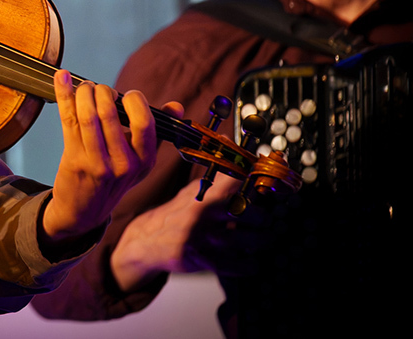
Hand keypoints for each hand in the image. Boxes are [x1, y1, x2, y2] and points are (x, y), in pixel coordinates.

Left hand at [41, 71, 155, 248]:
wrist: (84, 211)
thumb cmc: (114, 176)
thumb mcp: (141, 161)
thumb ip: (157, 131)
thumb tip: (176, 106)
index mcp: (145, 161)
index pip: (144, 123)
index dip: (134, 101)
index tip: (125, 95)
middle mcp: (124, 164)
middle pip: (111, 114)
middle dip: (103, 92)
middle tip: (98, 89)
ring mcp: (98, 163)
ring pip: (88, 115)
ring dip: (83, 92)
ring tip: (83, 87)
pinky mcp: (74, 160)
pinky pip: (69, 119)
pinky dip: (64, 94)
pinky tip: (61, 77)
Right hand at [110, 175, 265, 291]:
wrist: (147, 240)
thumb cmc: (178, 214)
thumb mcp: (195, 191)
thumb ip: (221, 179)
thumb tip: (244, 158)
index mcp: (204, 191)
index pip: (236, 179)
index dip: (259, 182)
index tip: (274, 187)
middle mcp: (202, 211)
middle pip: (247, 211)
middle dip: (263, 218)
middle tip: (266, 221)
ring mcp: (201, 235)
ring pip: (245, 240)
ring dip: (260, 241)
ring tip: (263, 240)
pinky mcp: (200, 258)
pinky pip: (235, 264)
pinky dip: (248, 264)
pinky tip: (249, 260)